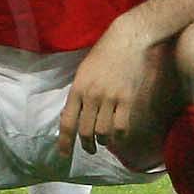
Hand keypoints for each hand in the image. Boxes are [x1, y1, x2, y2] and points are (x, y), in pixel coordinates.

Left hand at [58, 17, 162, 157]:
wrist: (129, 38)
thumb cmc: (105, 52)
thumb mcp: (84, 70)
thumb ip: (78, 93)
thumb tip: (71, 115)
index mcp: (78, 88)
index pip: (67, 122)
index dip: (65, 142)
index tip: (64, 154)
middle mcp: (92, 96)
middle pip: (85, 131)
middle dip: (86, 145)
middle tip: (89, 149)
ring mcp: (111, 98)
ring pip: (103, 133)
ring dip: (103, 141)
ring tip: (104, 141)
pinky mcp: (128, 99)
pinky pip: (121, 127)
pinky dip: (119, 136)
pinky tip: (119, 135)